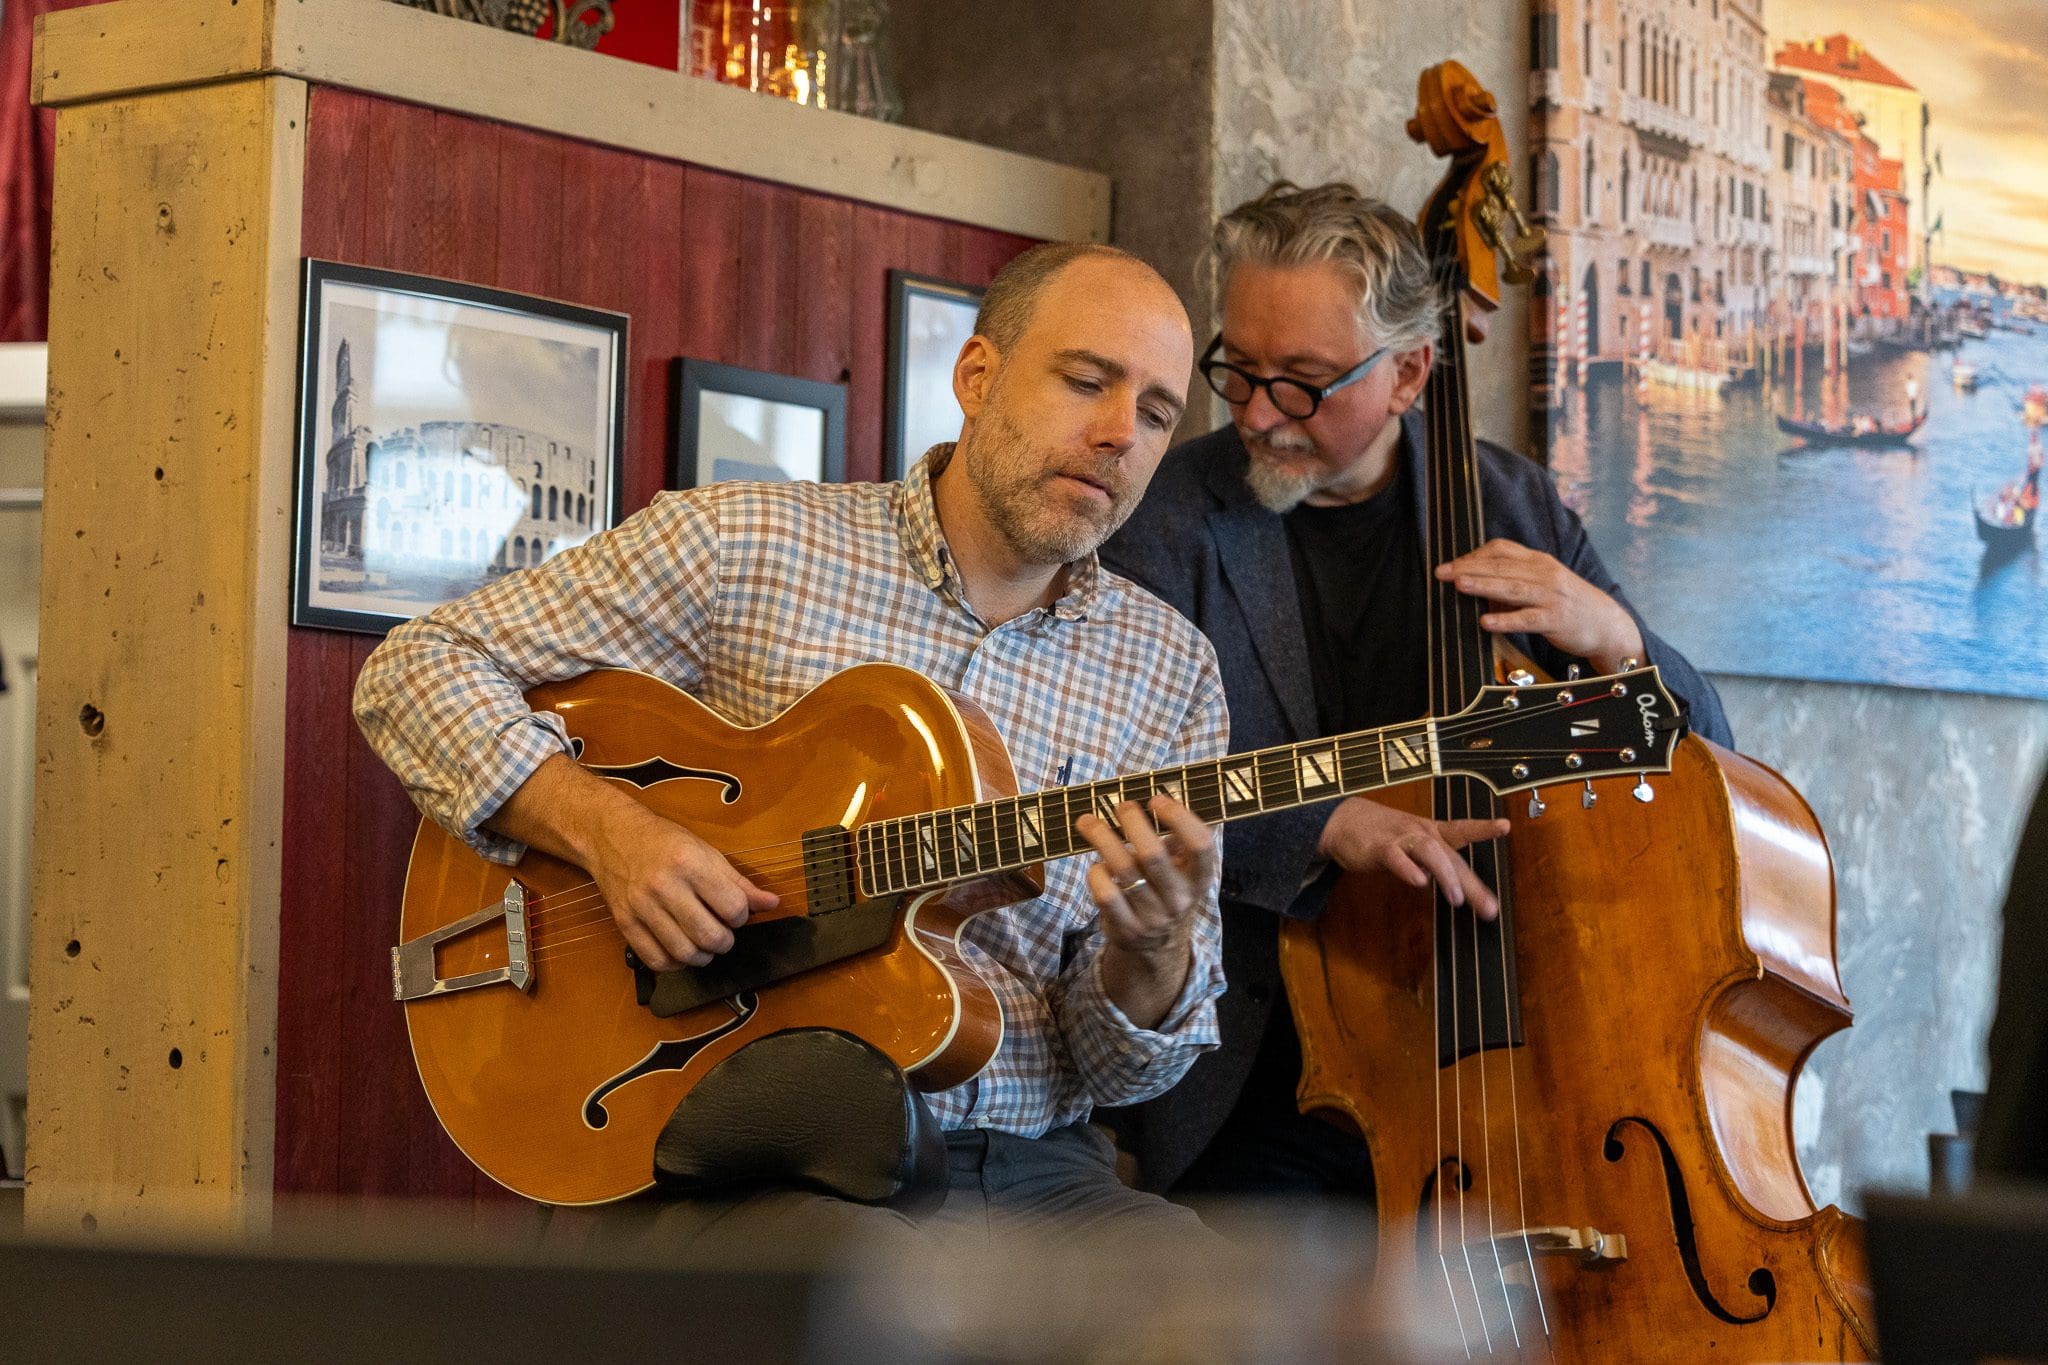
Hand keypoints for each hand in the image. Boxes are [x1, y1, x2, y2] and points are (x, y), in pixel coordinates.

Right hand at [585, 796, 779, 971]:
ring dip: (703, 956)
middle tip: (723, 933)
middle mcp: (664, 886)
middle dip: (725, 941)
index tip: (735, 913)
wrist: (613, 836)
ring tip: (705, 944)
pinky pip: (656, 960)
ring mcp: (641, 907)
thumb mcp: (706, 852)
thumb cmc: (664, 842)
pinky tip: (681, 950)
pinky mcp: (624, 923)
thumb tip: (771, 904)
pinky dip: (675, 964)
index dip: (742, 916)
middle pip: (709, 936)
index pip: (732, 907)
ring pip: (684, 953)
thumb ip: (739, 882)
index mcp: (689, 864)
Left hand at [1075, 795, 1219, 1027]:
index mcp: (1199, 878)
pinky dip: (1095, 873)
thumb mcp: (1185, 868)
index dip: (1179, 817)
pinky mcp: (1126, 929)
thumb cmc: (1168, 889)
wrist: (1158, 947)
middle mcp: (1179, 899)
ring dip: (1102, 838)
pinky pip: (1105, 894)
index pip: (1200, 844)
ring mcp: (1153, 917)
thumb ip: (1183, 835)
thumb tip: (1179, 787)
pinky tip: (1094, 864)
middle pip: (1153, 854)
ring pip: (1123, 869)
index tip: (1157, 799)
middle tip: (1121, 806)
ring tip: (1089, 822)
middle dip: (1132, 821)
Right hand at [1317, 796, 1508, 918]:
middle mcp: (1421, 833)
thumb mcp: (1415, 848)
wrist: (1344, 821)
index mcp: (1433, 833)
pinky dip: (1408, 869)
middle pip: (1452, 857)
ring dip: (1445, 876)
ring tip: (1457, 899)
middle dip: (1472, 884)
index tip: (1505, 826)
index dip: (1484, 828)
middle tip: (1489, 908)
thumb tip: (1462, 891)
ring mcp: (1401, 839)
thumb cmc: (1384, 835)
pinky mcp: (1380, 848)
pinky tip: (1418, 882)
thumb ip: (1437, 868)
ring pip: (1430, 853)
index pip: (1463, 829)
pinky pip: (1396, 858)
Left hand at [1434, 538, 1644, 673]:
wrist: (1605, 622)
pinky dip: (1506, 620)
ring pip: (1512, 588)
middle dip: (1469, 568)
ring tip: (1459, 585)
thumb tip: (1476, 585)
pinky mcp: (1556, 619)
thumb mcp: (1540, 584)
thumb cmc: (1565, 603)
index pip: (1501, 550)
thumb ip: (1511, 581)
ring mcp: (1551, 596)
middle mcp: (1544, 573)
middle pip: (1502, 566)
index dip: (1473, 556)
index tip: (1450, 565)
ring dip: (1483, 585)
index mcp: (1538, 561)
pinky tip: (1486, 622)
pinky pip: (1527, 618)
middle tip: (1442, 573)